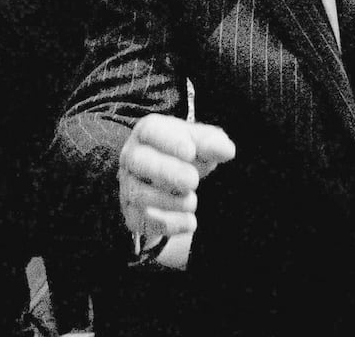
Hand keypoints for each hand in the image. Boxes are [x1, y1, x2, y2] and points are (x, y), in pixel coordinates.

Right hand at [119, 115, 236, 240]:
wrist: (172, 180)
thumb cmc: (186, 153)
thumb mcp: (201, 142)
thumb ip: (213, 144)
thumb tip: (227, 151)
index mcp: (149, 132)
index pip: (151, 130)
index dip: (170, 142)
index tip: (190, 152)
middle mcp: (133, 157)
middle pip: (138, 161)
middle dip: (166, 172)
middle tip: (193, 181)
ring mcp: (128, 185)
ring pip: (138, 193)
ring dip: (169, 201)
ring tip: (192, 201)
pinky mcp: (132, 212)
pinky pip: (142, 220)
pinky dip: (168, 224)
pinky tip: (189, 222)